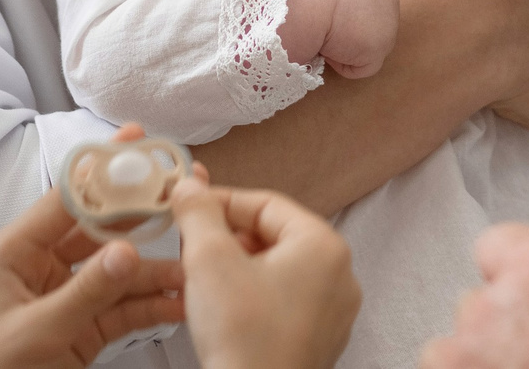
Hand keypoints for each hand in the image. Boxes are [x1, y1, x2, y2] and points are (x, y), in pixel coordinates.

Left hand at [0, 186, 185, 368]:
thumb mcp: (35, 332)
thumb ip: (85, 293)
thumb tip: (130, 250)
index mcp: (14, 254)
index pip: (64, 200)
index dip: (101, 169)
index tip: (137, 140)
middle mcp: (42, 267)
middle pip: (99, 230)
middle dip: (142, 218)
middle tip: (182, 198)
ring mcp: (66, 298)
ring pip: (118, 272)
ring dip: (155, 272)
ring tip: (193, 270)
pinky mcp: (84, 328)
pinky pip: (123, 308)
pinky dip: (152, 306)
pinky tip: (180, 304)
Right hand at [172, 175, 360, 368]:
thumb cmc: (241, 337)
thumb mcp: (209, 260)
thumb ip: (199, 214)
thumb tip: (190, 187)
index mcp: (324, 246)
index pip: (266, 203)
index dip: (221, 202)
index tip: (188, 207)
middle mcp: (339, 276)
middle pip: (275, 236)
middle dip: (229, 237)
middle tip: (190, 245)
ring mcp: (332, 312)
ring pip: (277, 270)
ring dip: (237, 267)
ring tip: (201, 278)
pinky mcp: (317, 341)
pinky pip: (283, 303)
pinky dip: (252, 298)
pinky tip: (222, 310)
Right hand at [286, 0, 401, 79]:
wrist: (304, 0)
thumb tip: (333, 11)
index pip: (364, 4)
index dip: (340, 13)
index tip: (321, 12)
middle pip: (369, 26)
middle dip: (346, 31)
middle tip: (321, 26)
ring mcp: (390, 21)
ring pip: (365, 48)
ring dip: (342, 47)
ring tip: (322, 34)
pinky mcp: (382, 47)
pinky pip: (361, 67)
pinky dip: (340, 63)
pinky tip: (327, 47)